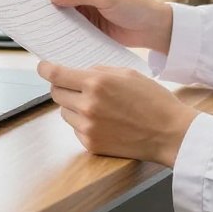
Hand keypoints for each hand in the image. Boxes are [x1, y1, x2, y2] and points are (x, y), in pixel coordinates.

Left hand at [37, 62, 198, 166]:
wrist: (169, 133)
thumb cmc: (153, 100)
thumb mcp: (127, 73)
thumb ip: (100, 71)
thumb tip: (78, 72)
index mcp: (96, 84)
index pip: (56, 74)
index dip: (45, 69)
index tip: (43, 67)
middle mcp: (88, 106)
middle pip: (56, 93)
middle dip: (61, 86)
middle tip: (74, 85)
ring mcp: (88, 128)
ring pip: (65, 112)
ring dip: (73, 105)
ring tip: (96, 105)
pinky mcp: (91, 144)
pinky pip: (75, 129)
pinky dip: (83, 123)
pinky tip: (103, 121)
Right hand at [49, 0, 172, 53]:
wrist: (150, 28)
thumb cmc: (132, 6)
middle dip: (49, 6)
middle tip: (32, 15)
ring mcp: (87, 11)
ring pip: (65, 15)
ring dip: (56, 21)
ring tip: (39, 28)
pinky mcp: (90, 27)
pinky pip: (73, 28)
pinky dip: (65, 32)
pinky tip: (55, 38)